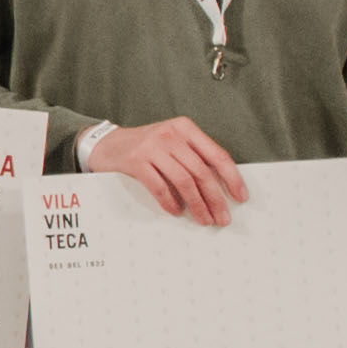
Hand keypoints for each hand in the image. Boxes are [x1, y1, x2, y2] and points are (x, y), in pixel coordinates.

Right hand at [93, 117, 249, 226]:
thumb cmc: (145, 147)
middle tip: (222, 218)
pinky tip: (176, 212)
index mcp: (185, 128)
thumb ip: (193, 156)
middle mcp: (171, 135)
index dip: (232, 178)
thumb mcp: (172, 142)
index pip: (217, 155)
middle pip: (201, 172)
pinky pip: (159, 187)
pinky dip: (170, 202)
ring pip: (184, 181)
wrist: (106, 144)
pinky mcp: (136, 161)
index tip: (240, 197)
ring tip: (203, 219)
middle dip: (215, 199)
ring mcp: (152, 147)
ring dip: (196, 205)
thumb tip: (220, 187)